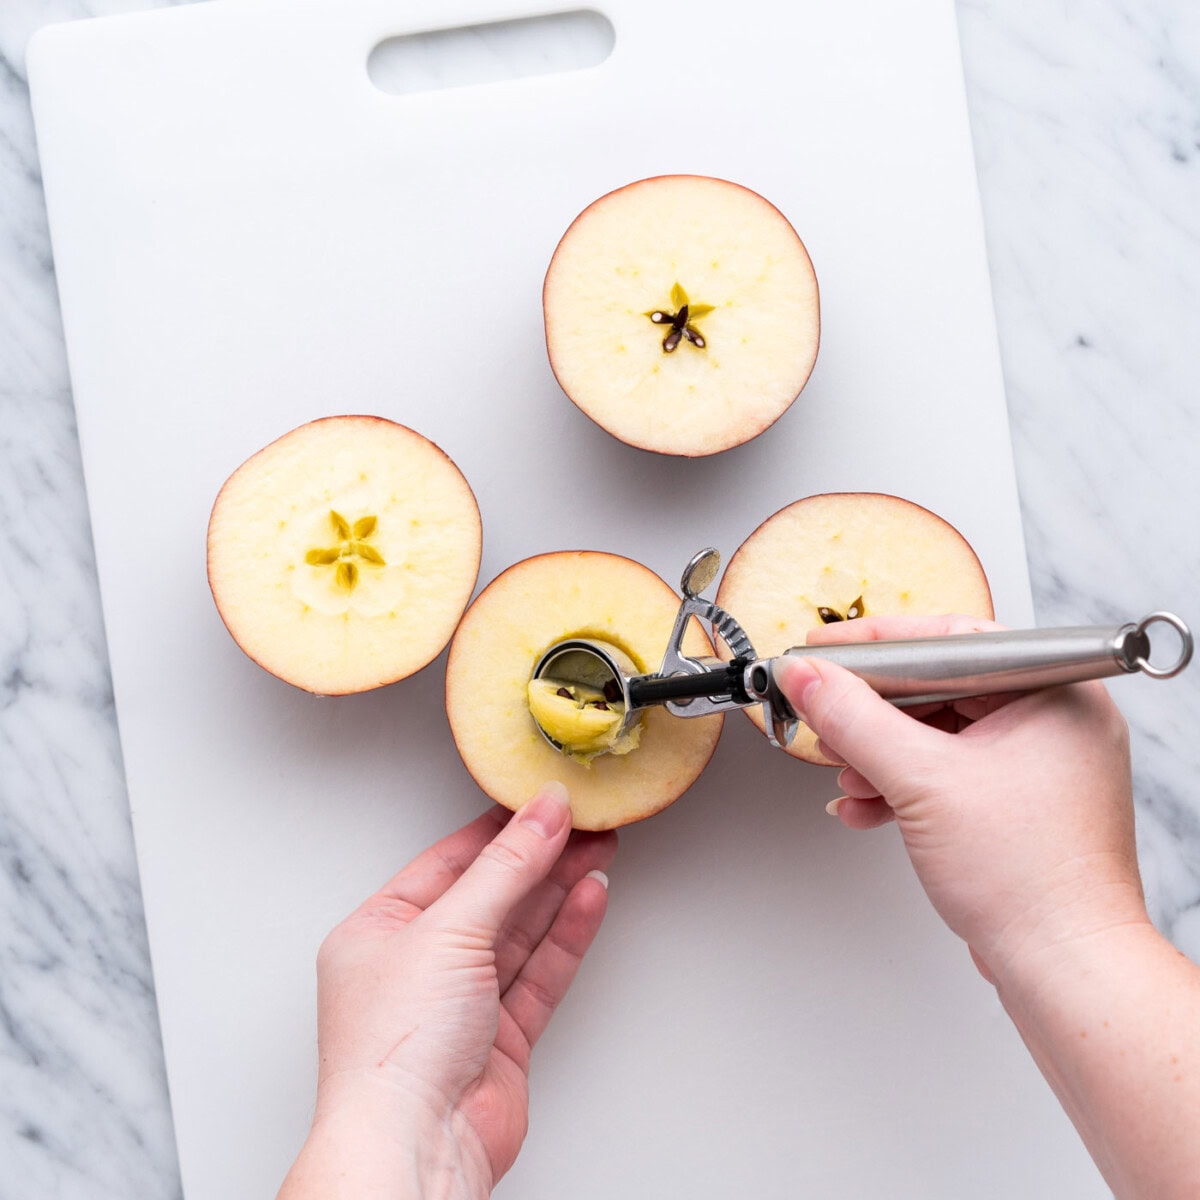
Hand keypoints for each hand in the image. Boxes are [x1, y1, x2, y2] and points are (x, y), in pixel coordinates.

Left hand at [278, 782, 616, 1199]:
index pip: (446, 862)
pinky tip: (589, 899)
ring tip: (598, 850)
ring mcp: (461, 1004)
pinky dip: (566, 934)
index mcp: (378, 931)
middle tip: (583, 822)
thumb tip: (541, 814)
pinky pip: (539, 972)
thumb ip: (505, 869)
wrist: (415, 1148)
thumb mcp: (448, 931)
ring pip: (519, 932)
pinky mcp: (500, 1038)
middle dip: (538, 857)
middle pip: (490, 894)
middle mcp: (417, 966)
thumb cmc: (393, 1053)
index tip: (540, 801)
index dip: (498, 829)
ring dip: (559, 890)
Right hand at [776, 614, 1149, 980]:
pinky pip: (948, 770)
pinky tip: (867, 804)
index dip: (877, 643)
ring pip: (938, 732)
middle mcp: (1053, 719)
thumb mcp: (922, 781)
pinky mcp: (1019, 803)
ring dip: (881, 753)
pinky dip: (903, 785)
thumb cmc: (1034, 882)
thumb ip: (854, 718)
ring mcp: (1038, 763)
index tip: (827, 648)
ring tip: (846, 769)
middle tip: (826, 710)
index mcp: (1054, 691)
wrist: (1064, 969)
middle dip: (873, 711)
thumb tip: (809, 677)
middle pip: (939, 687)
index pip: (951, 638)